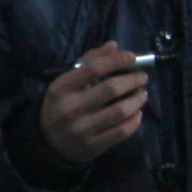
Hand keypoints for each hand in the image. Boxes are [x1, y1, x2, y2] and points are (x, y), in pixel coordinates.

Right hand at [37, 43, 150, 166]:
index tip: (132, 57)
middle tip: (142, 77)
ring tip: (142, 94)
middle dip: (132, 80)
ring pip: (120, 111)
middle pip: (110, 89)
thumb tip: (114, 45)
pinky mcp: (93, 145)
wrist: (48, 143)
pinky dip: (135, 120)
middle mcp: (71, 108)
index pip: (92, 68)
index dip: (116, 60)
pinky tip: (137, 112)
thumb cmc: (61, 105)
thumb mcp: (66, 82)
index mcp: (61, 88)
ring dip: (137, 100)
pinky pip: (122, 131)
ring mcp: (82, 129)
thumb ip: (88, 61)